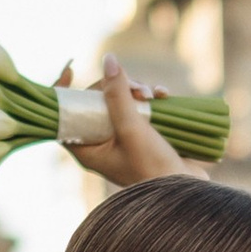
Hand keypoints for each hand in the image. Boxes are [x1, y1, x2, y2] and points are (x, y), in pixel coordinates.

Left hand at [58, 54, 189, 186]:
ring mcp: (124, 139)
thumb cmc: (152, 167)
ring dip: (137, 91)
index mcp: (89, 149)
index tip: (70, 70)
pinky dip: (151, 99)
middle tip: (137, 89)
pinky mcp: (145, 135)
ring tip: (153, 96)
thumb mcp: (131, 128)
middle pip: (97, 103)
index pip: (65, 117)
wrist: (186, 191)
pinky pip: (141, 109)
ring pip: (121, 102)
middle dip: (115, 88)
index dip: (64, 93)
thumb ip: (117, 95)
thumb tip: (108, 60)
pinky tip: (164, 97)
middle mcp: (103, 144)